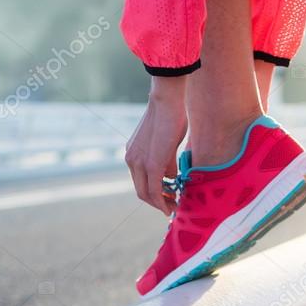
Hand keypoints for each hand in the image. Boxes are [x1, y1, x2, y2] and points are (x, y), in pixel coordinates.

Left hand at [125, 78, 187, 214]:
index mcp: (133, 154)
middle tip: (171, 206)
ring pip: (146, 193)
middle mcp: (131, 160)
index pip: (140, 181)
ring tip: (174, 205)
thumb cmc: (170, 115)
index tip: (167, 197)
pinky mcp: (151, 164)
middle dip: (157, 202)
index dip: (153, 194)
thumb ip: (165, 160)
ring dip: (161, 203)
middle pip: (141, 191)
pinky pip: (155, 190)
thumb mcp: (164, 143)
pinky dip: (162, 201)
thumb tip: (171, 176)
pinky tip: (172, 205)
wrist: (167, 100)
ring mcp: (139, 163)